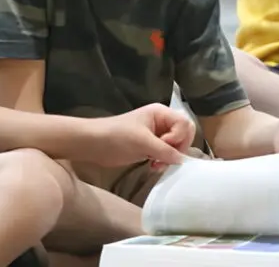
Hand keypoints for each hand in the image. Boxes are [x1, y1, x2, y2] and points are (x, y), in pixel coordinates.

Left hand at [81, 104, 195, 167]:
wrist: (93, 144)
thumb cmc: (116, 136)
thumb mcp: (142, 142)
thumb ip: (165, 150)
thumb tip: (182, 160)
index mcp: (160, 113)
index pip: (185, 124)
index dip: (179, 137)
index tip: (165, 145)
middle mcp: (161, 122)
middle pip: (184, 135)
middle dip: (177, 149)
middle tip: (163, 158)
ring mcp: (156, 135)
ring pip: (176, 146)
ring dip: (170, 157)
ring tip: (156, 164)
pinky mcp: (150, 147)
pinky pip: (166, 154)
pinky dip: (163, 161)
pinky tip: (152, 166)